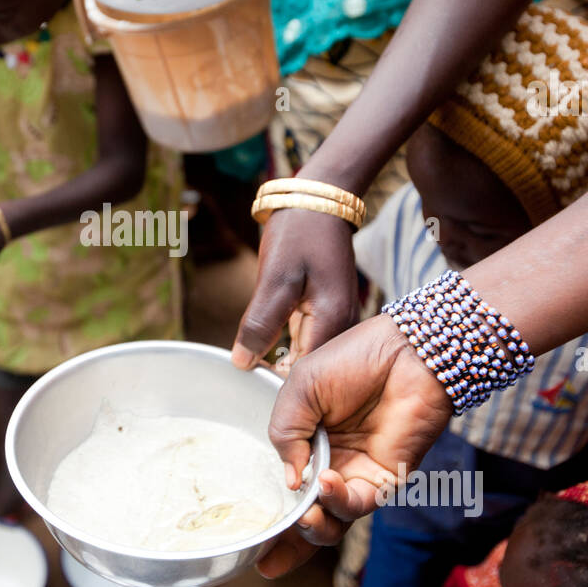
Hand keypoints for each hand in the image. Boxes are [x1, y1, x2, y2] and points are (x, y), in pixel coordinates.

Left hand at [232, 208, 358, 370]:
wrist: (318, 202)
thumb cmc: (297, 234)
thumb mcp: (274, 278)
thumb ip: (259, 325)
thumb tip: (243, 364)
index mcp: (333, 322)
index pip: (305, 376)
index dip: (275, 383)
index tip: (248, 383)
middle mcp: (345, 328)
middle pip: (310, 371)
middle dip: (278, 373)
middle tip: (245, 373)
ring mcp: (341, 320)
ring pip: (308, 357)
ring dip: (282, 359)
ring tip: (253, 361)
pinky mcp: (331, 313)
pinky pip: (308, 340)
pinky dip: (288, 344)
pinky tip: (268, 343)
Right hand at [257, 314, 452, 577]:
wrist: (406, 353)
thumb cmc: (353, 360)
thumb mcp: (299, 388)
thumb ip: (285, 434)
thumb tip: (287, 482)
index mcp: (305, 441)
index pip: (283, 486)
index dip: (268, 515)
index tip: (247, 540)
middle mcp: (329, 464)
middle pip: (305, 516)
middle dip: (286, 543)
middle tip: (267, 554)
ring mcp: (356, 474)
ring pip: (331, 521)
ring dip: (313, 526)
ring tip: (304, 513)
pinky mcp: (385, 480)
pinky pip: (357, 504)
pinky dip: (337, 500)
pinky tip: (326, 480)